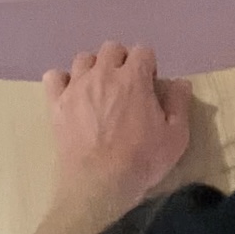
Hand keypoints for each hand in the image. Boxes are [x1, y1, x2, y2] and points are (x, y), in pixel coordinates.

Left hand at [43, 42, 191, 207]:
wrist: (99, 184)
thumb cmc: (142, 161)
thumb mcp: (176, 136)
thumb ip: (179, 104)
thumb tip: (180, 82)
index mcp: (134, 78)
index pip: (142, 51)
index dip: (148, 66)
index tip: (149, 86)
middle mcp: (103, 74)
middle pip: (111, 49)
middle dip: (121, 62)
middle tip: (125, 87)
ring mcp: (76, 87)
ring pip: (83, 59)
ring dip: (94, 69)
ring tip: (99, 90)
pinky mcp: (57, 103)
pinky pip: (54, 77)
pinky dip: (63, 82)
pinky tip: (72, 95)